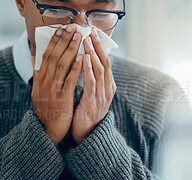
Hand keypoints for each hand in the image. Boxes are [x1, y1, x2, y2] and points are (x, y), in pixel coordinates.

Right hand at [31, 24, 82, 145]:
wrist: (46, 131)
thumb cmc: (46, 109)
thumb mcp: (37, 90)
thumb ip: (37, 73)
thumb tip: (33, 57)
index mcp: (39, 79)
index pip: (45, 55)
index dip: (53, 42)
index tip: (61, 30)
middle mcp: (44, 82)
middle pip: (53, 57)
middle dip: (63, 41)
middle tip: (72, 28)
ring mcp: (52, 90)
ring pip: (61, 65)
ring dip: (70, 49)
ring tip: (78, 37)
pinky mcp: (62, 99)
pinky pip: (69, 81)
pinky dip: (75, 68)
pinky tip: (81, 58)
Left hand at [72, 28, 116, 143]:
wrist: (87, 135)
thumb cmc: (85, 112)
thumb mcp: (91, 93)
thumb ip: (90, 79)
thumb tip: (84, 62)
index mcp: (107, 86)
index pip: (106, 62)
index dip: (100, 47)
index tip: (93, 34)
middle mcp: (108, 89)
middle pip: (105, 62)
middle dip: (98, 46)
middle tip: (91, 32)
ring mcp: (102, 96)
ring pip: (100, 70)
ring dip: (93, 54)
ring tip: (87, 41)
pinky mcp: (93, 102)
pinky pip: (92, 82)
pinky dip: (88, 69)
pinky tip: (84, 59)